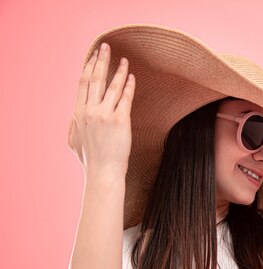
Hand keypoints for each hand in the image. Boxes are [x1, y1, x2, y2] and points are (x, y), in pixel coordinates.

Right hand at [67, 42, 135, 176]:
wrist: (103, 172)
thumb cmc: (90, 160)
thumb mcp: (73, 141)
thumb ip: (73, 125)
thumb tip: (74, 117)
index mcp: (78, 113)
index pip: (83, 83)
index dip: (88, 67)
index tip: (93, 55)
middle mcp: (90, 111)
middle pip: (95, 78)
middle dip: (101, 60)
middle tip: (106, 46)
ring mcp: (105, 115)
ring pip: (112, 86)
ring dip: (119, 70)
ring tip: (124, 60)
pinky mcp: (120, 121)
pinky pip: (125, 98)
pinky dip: (129, 86)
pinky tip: (132, 77)